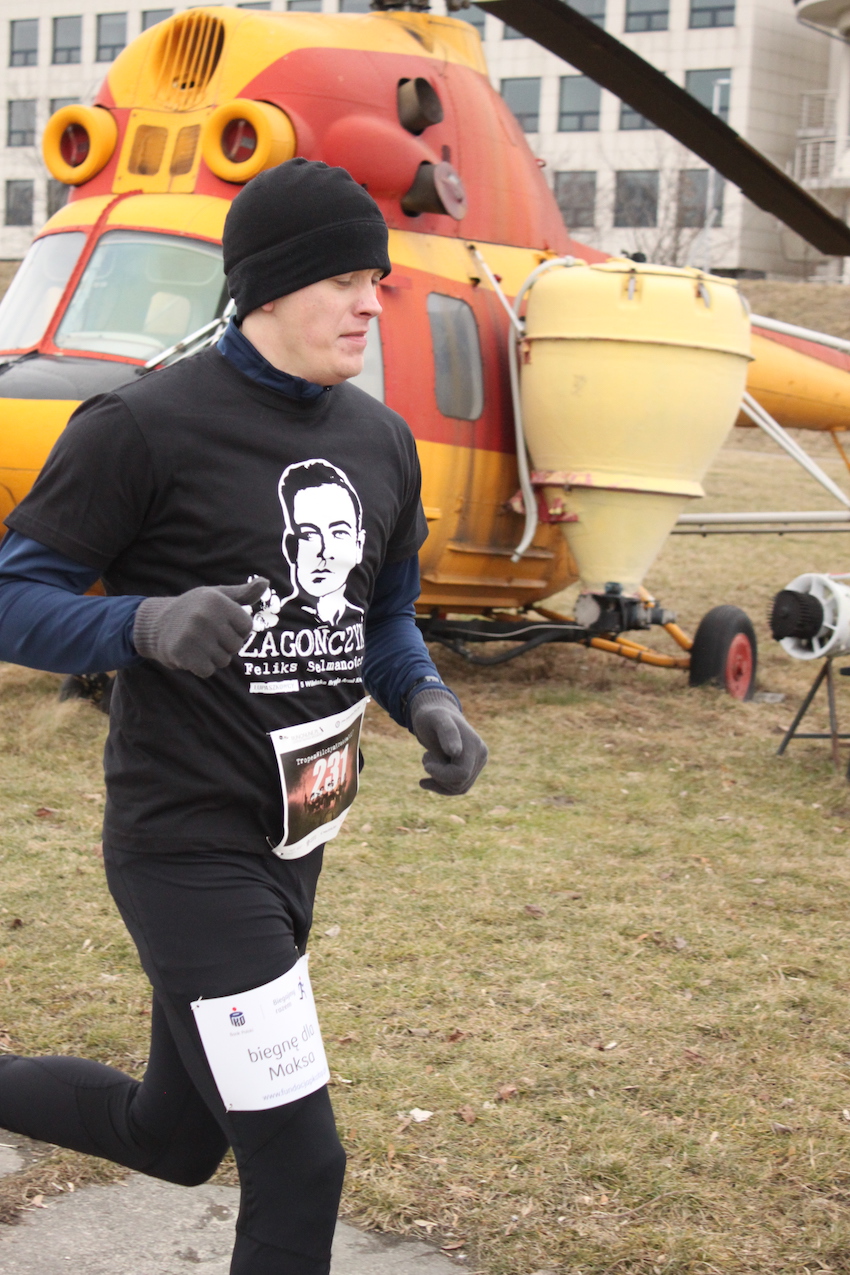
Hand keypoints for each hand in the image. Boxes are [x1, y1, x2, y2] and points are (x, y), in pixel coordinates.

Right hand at [133, 578, 268, 677]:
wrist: (155, 624)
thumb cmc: (193, 609)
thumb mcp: (218, 596)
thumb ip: (243, 593)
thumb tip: (266, 582)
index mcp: (217, 600)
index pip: (247, 627)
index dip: (236, 629)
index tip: (220, 623)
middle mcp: (205, 616)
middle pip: (236, 646)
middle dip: (224, 646)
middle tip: (205, 635)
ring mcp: (192, 635)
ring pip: (223, 660)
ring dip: (212, 657)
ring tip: (197, 644)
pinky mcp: (182, 653)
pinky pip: (207, 671)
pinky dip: (200, 667)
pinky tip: (189, 654)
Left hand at [409, 689, 487, 795]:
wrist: (436, 715)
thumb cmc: (433, 716)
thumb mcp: (436, 720)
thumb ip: (447, 733)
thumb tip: (455, 752)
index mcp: (474, 744)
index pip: (461, 774)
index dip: (441, 774)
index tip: (426, 766)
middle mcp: (481, 754)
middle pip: (460, 784)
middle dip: (439, 776)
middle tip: (425, 757)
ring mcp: (478, 763)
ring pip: (459, 788)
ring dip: (438, 780)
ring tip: (428, 759)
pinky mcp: (472, 769)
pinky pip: (458, 788)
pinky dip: (440, 786)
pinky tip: (426, 780)